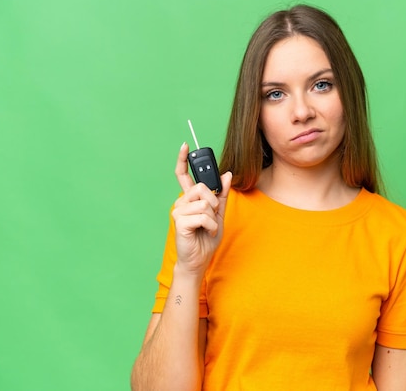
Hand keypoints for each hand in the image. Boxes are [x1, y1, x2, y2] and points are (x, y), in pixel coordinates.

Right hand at [172, 142, 232, 276]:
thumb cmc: (206, 238)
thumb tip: (226, 174)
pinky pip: (202, 215)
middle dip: (214, 202)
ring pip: (204, 202)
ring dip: (213, 216)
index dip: (183, 159)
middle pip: (201, 187)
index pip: (184, 175)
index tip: (185, 145)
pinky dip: (210, 225)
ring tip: (207, 227)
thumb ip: (222, 195)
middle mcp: (182, 202)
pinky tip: (205, 231)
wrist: (199, 259)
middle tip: (213, 216)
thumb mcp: (219, 214)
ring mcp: (178, 211)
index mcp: (190, 199)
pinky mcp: (179, 221)